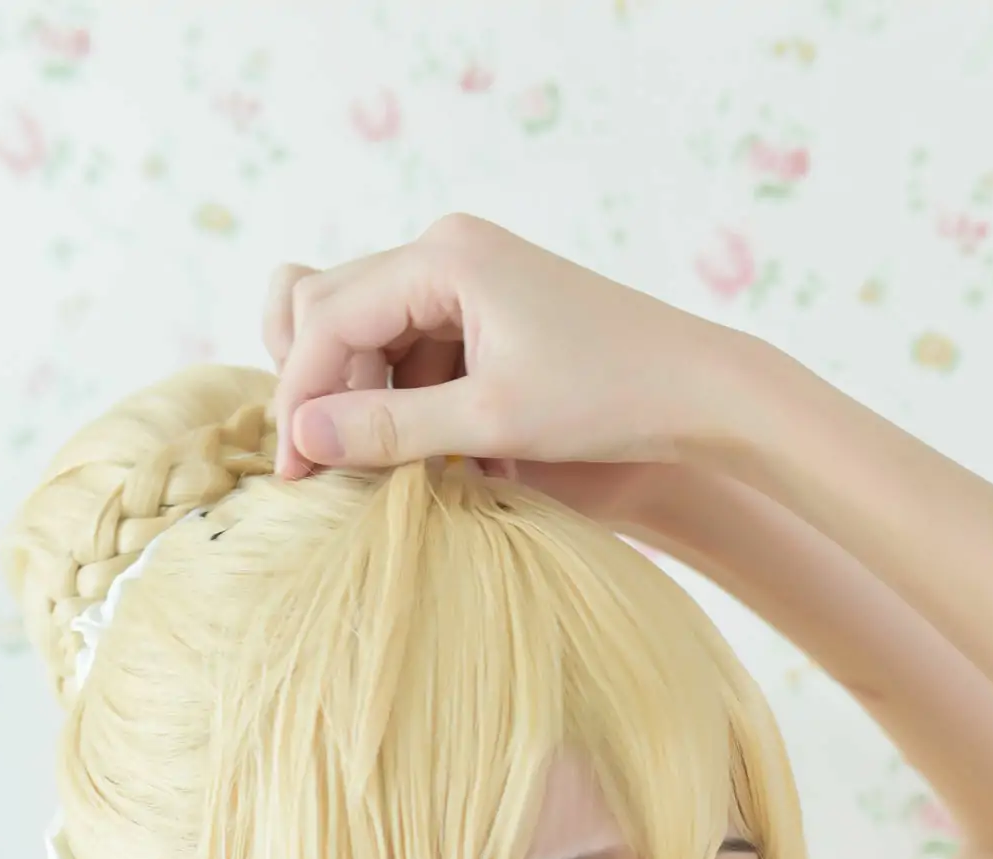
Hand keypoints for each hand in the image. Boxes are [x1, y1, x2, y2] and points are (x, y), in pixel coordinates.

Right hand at [263, 212, 749, 487]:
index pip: (328, 317)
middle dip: (322, 392)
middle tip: (322, 474)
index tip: (293, 471)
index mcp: (444, 256)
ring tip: (394, 473)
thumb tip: (302, 437)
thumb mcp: (492, 423)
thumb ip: (392, 430)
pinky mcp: (487, 312)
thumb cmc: (608, 398)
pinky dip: (415, 405)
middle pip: (336, 313)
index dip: (299, 396)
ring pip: (373, 338)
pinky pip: (417, 353)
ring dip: (372, 405)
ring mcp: (467, 277)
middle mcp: (447, 250)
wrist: (698, 392)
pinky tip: (448, 459)